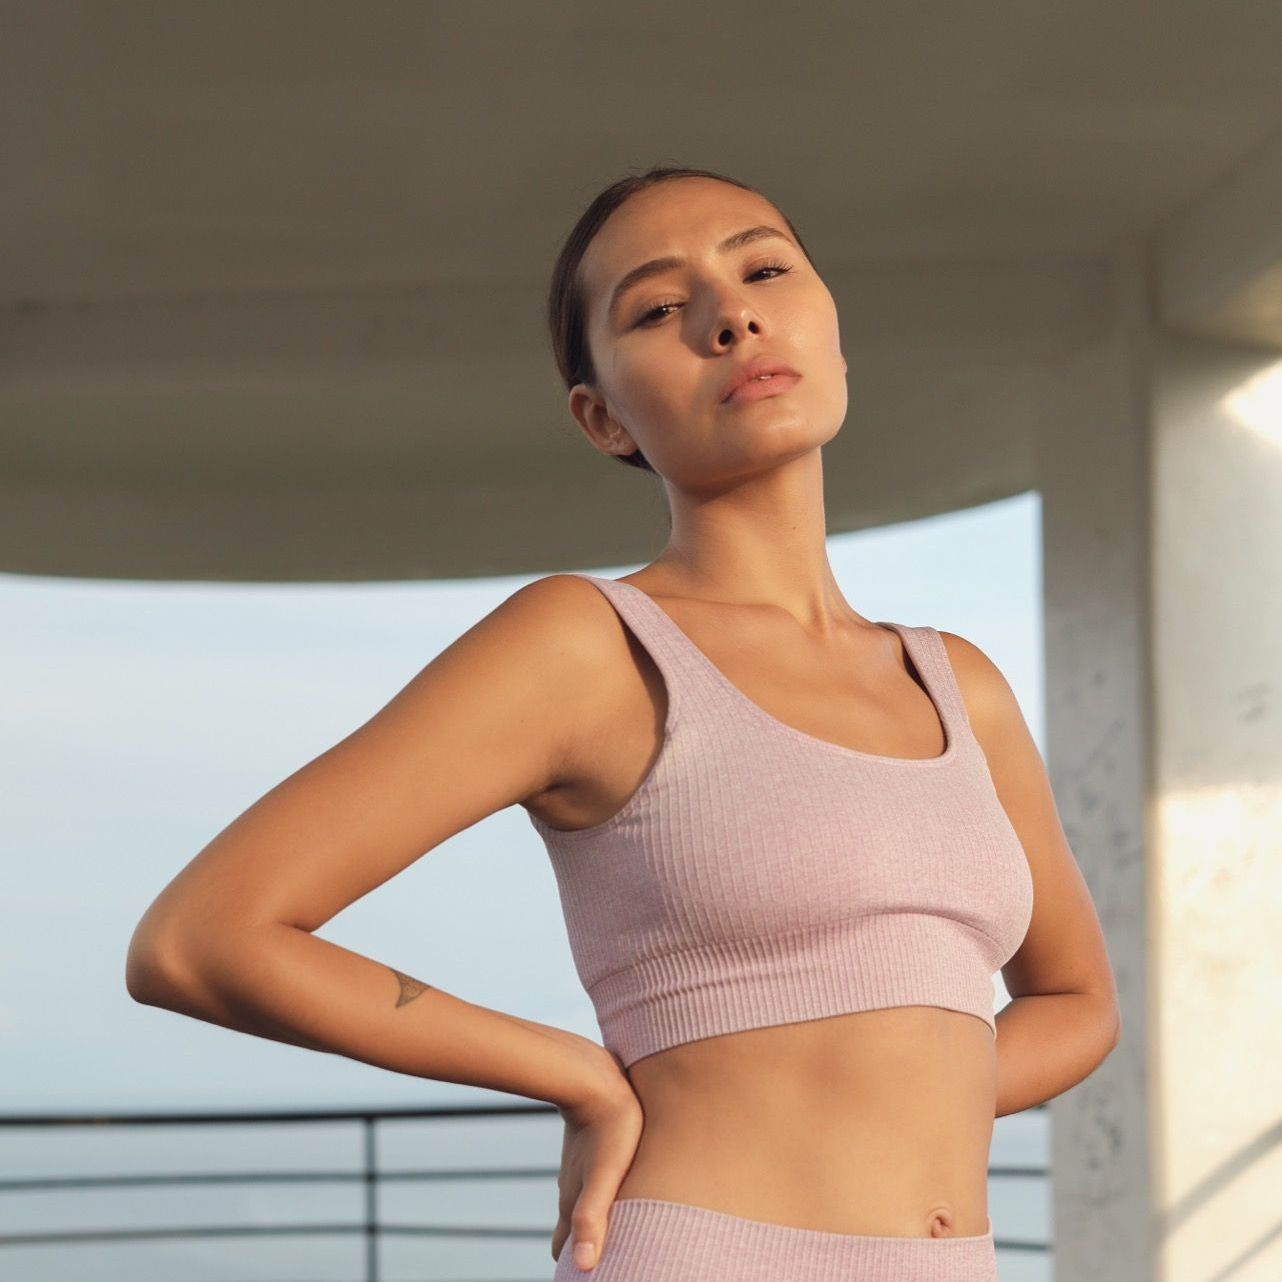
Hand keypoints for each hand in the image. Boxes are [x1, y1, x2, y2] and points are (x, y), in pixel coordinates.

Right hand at [551, 1080, 643, 1271]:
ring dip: (592, 1221)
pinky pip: (590, 1181)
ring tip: (615, 1233)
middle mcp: (571, 1188)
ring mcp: (578, 1167)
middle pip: (572, 1229)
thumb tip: (581, 1266)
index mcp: (573, 1202)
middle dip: (580, 1248)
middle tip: (604, 1260)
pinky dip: (598, 1197)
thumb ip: (592, 1217)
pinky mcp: (590, 1149)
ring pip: (581, 1204)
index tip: (588, 1277)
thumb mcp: (605, 1174)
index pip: (565, 1248)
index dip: (573, 1265)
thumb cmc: (610, 1126)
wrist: (592, 1075)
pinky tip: (619, 1193)